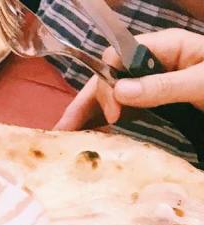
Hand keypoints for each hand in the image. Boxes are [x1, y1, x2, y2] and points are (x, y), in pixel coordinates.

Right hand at [56, 28, 203, 130]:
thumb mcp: (202, 82)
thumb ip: (163, 86)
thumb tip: (119, 91)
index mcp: (167, 50)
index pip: (120, 58)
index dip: (108, 82)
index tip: (115, 111)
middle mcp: (156, 69)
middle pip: (109, 82)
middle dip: (85, 105)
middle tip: (63, 134)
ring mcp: (156, 93)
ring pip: (113, 103)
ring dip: (90, 122)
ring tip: (66, 144)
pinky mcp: (160, 116)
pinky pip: (128, 121)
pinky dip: (108, 133)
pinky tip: (92, 147)